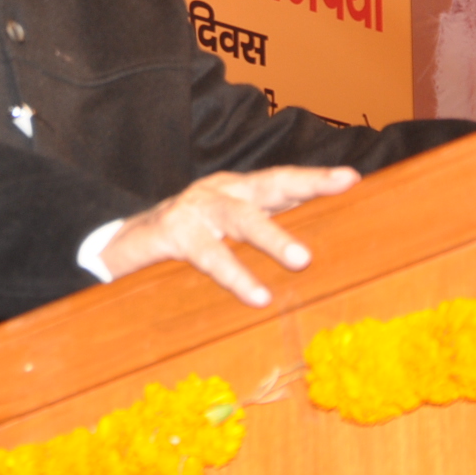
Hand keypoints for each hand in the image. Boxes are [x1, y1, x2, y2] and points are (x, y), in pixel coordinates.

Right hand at [101, 165, 360, 306]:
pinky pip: (209, 256)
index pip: (281, 180)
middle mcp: (219, 192)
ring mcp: (194, 211)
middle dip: (306, 184)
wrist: (123, 244)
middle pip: (267, 184)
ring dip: (272, 236)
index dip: (315, 179)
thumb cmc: (188, 238)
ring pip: (239, 218)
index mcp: (237, 189)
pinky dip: (235, 275)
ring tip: (302, 259)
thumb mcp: (227, 229)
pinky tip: (256, 296)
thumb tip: (316, 246)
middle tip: (341, 187)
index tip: (352, 179)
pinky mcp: (172, 234)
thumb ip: (263, 227)